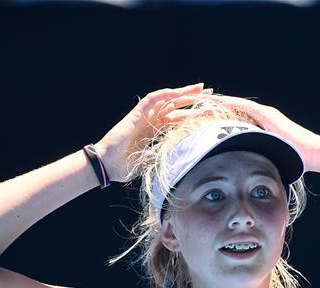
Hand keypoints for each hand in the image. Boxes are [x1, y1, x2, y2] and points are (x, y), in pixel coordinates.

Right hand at [95, 84, 212, 182]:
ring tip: (199, 88)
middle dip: (193, 100)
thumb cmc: (126, 168)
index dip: (193, 114)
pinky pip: (150, 100)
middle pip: (176, 106)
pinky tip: (176, 91)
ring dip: (182, 93)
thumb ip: (166, 161)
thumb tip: (186, 168)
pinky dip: (164, 95)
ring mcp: (144, 116)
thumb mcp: (153, 163)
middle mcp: (151, 121)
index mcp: (156, 131)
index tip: (209, 111)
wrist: (107, 165)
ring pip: (166, 100)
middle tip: (211, 94)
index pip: (178, 119)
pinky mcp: (135, 115)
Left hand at [178, 95, 319, 172]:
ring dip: (217, 102)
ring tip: (195, 102)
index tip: (195, 117)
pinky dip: (228, 104)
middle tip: (191, 106)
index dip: (213, 114)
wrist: (310, 153)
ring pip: (233, 104)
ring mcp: (264, 112)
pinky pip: (243, 107)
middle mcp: (259, 114)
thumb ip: (252, 156)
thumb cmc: (290, 159)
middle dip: (210, 106)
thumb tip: (238, 169)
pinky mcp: (267, 114)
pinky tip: (214, 103)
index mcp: (257, 123)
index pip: (231, 116)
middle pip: (229, 107)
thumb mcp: (265, 157)